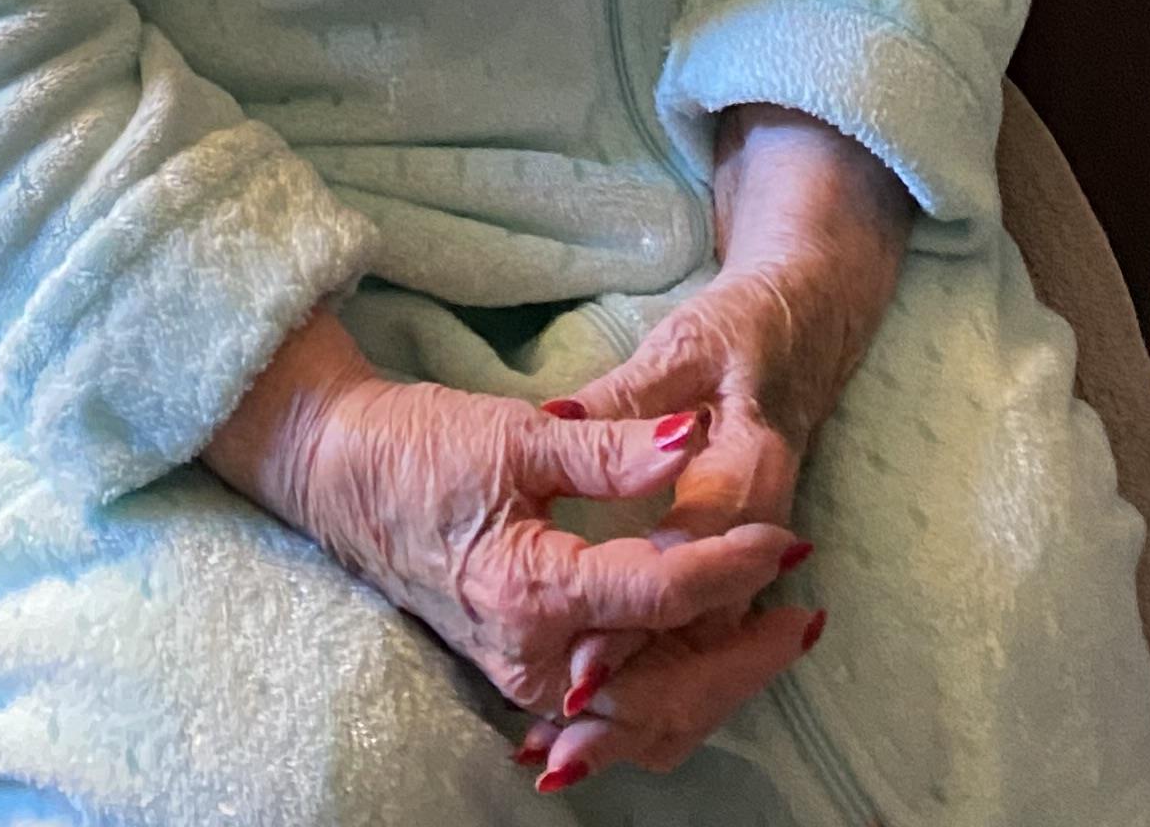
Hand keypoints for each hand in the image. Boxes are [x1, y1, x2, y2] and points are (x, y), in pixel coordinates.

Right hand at [204, 318, 808, 778]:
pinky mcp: (525, 671)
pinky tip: (708, 667)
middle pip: (662, 692)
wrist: (343, 474)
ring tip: (773, 639)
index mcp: (531, 592)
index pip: (659, 594)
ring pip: (642, 717)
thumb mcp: (520, 432)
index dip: (732, 566)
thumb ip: (610, 448)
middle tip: (806, 616)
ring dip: (714, 687)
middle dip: (743, 660)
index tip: (790, 541)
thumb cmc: (425, 446)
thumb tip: (688, 443)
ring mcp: (525, 677)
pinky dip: (668, 701)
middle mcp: (530, 659)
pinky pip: (612, 712)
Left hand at [521, 108, 910, 790]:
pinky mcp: (739, 568)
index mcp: (749, 471)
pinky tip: (601, 727)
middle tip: (563, 746)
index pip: (688, 562)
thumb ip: (626, 402)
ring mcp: (753, 557)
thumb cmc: (744, 331)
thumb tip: (557, 421)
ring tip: (568, 759)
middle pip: (704, 638)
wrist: (808, 325)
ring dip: (646, 712)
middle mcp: (758, 531)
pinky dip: (664, 697)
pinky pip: (708, 648)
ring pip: (708, 659)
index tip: (578, 669)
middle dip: (637, 697)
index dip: (632, 620)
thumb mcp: (684, 346)